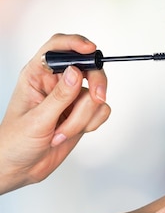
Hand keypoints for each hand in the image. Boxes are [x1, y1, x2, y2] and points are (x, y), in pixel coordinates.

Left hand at [0, 34, 109, 193]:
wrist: (19, 168)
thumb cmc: (14, 142)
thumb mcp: (36, 119)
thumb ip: (59, 96)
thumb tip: (76, 73)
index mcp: (37, 76)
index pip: (57, 48)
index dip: (76, 44)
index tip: (90, 49)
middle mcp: (56, 84)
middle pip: (87, 68)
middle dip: (95, 84)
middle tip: (97, 97)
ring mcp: (71, 99)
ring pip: (95, 95)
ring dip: (83, 117)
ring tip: (61, 132)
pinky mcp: (82, 114)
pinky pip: (101, 110)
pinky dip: (92, 123)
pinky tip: (74, 132)